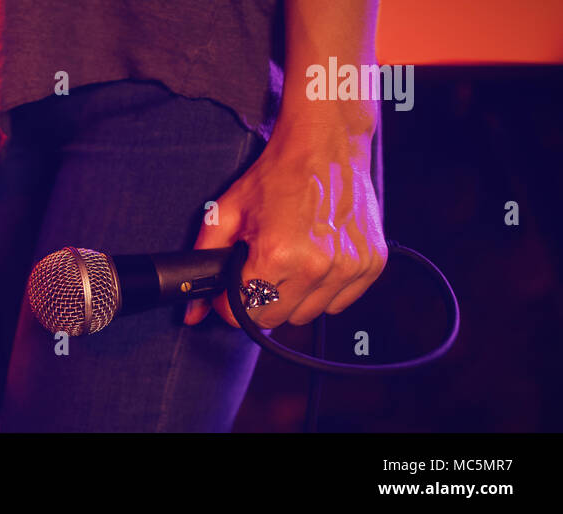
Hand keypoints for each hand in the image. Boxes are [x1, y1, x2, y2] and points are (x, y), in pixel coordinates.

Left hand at [184, 118, 386, 328]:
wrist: (324, 144)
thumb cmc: (276, 175)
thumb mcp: (226, 212)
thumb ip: (204, 262)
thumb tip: (192, 313)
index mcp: (277, 254)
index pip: (244, 312)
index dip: (230, 301)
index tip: (233, 286)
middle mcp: (316, 267)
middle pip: (274, 319)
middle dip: (258, 301)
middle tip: (258, 270)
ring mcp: (348, 267)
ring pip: (306, 316)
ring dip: (292, 297)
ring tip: (288, 262)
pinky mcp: (371, 265)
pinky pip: (338, 304)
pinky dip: (324, 291)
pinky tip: (314, 261)